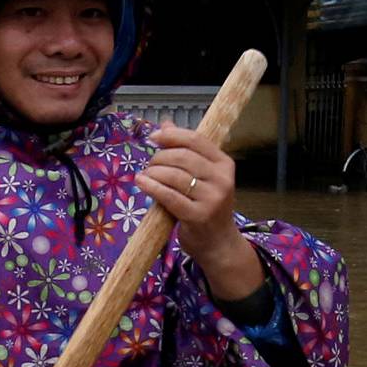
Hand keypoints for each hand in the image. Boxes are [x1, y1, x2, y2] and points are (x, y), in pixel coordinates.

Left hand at [140, 123, 262, 298]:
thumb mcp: (202, 176)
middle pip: (182, 156)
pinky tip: (141, 182)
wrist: (218, 243)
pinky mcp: (198, 216)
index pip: (196, 140)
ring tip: (146, 176)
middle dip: (159, 157)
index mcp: (225, 164)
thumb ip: (185, 150)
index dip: (172, 136)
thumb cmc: (207, 206)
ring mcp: (212, 199)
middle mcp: (222, 180)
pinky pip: (168, 195)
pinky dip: (151, 187)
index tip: (154, 137)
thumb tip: (165, 124)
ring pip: (173, 175)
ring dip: (153, 172)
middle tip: (150, 165)